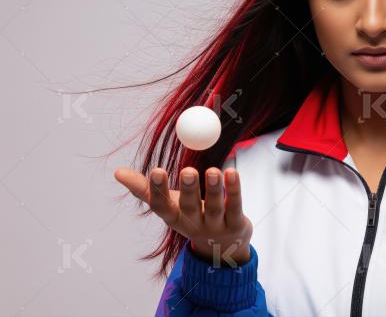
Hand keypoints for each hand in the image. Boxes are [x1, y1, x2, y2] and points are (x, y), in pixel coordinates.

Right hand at [114, 166, 253, 266]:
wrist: (224, 247)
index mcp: (174, 218)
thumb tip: (117, 172)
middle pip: (190, 206)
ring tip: (213, 170)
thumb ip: (145, 189)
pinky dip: (234, 189)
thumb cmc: (192, 216)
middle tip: (187, 170)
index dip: (158, 190)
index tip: (156, 171)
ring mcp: (216, 226)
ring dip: (214, 188)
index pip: (162, 206)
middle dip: (188, 189)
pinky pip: (235, 205)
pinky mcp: (236, 224)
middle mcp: (193, 224)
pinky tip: (232, 173)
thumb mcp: (169, 205)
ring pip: (215, 206)